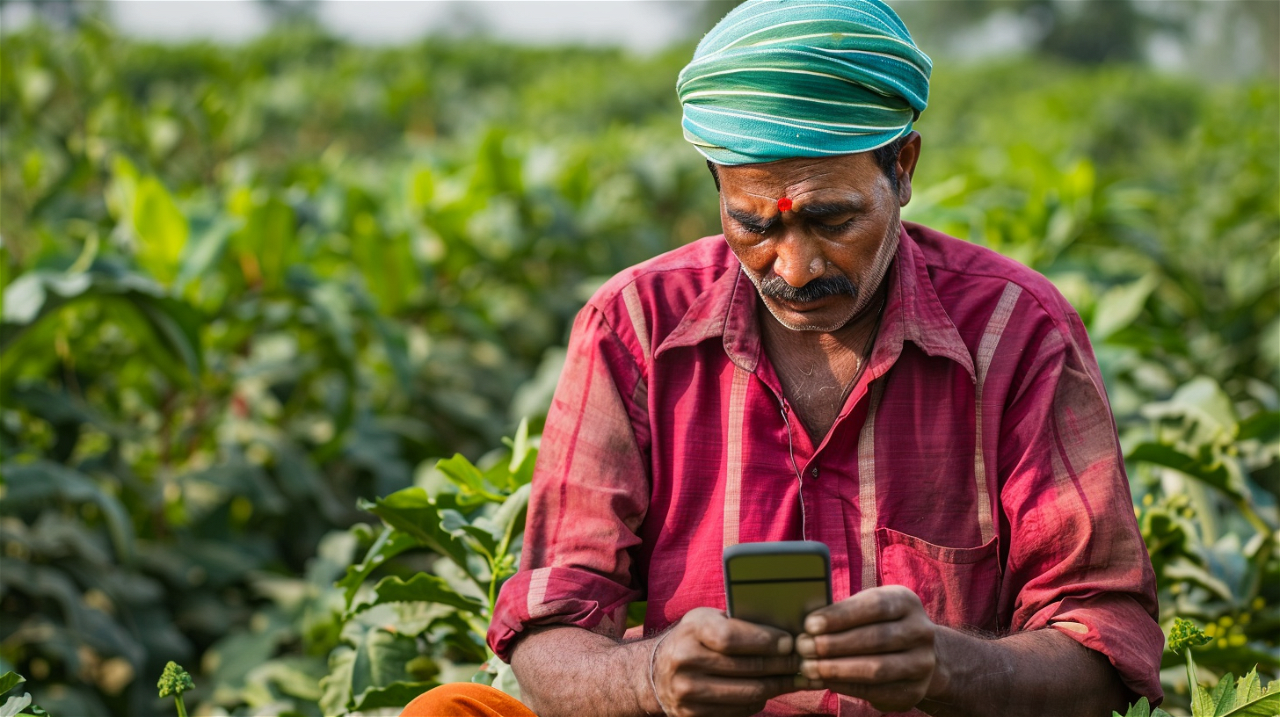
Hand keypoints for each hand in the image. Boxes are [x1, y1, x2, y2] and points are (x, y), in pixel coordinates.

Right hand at [650, 607, 803, 716]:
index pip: (731, 638)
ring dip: (778, 685)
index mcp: (691, 630)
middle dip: (782, 665)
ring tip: (796, 677)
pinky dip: (761, 700)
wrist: (656, 672)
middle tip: (804, 662)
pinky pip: (740, 710)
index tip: (790, 642)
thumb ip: (738, 623)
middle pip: (747, 668)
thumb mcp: (707, 620)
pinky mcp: (693, 715)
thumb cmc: (694, 638)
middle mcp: (685, 661)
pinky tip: (772, 689)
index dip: (765, 641)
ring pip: (749, 693)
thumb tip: (786, 630)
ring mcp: (687, 692)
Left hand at [794, 585, 941, 713]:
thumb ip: (846, 613)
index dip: (841, 616)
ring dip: (838, 669)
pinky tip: (826, 681)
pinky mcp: (914, 690)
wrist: (918, 656)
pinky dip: (847, 686)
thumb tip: (808, 625)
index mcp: (907, 602)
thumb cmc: (879, 625)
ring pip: (877, 668)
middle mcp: (921, 631)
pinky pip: (877, 690)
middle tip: (804, 647)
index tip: (810, 624)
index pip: (875, 606)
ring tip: (809, 667)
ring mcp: (922, 663)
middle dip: (834, 644)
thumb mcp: (869, 609)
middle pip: (875, 638)